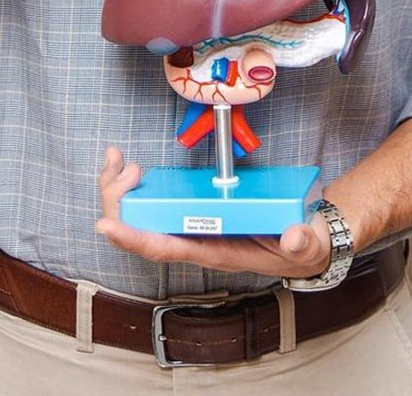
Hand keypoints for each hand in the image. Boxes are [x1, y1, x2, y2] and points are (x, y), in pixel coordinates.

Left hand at [96, 146, 331, 279]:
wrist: (304, 244)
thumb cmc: (297, 246)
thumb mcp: (305, 246)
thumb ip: (300, 243)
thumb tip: (292, 237)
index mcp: (214, 251)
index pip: (166, 249)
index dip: (134, 238)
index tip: (106, 225)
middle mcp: (194, 240)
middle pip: (140, 229)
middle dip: (118, 201)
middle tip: (124, 167)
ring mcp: (190, 225)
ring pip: (140, 215)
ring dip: (119, 190)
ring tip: (118, 160)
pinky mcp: (194, 210)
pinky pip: (153, 202)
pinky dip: (135, 186)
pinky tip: (131, 167)